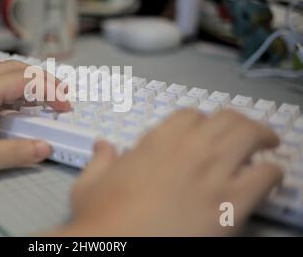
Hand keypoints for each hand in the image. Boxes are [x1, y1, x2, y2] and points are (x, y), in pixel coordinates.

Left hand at [0, 59, 69, 182]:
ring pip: (5, 67)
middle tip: (62, 97)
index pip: (24, 82)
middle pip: (17, 68)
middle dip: (45, 79)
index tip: (64, 106)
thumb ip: (11, 154)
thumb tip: (42, 148)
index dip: (50, 91)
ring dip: (29, 75)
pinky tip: (16, 92)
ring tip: (45, 91)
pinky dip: (13, 78)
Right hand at [62, 109, 281, 235]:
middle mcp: (188, 149)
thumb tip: (102, 145)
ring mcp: (212, 173)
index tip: (203, 132)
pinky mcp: (231, 203)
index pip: (190, 116)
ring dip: (260, 135)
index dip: (200, 122)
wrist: (118, 246)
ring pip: (249, 135)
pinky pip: (265, 174)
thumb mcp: (89, 185)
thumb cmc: (101, 217)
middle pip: (226, 118)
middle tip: (245, 131)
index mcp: (157, 142)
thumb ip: (100, 160)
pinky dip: (271, 171)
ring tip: (266, 142)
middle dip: (237, 121)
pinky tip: (268, 176)